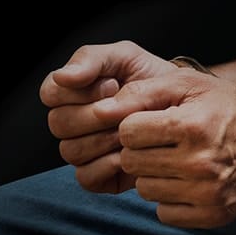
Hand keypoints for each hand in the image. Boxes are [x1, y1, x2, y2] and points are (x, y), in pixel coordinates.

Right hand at [39, 40, 177, 192]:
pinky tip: (130, 151)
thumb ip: (91, 59)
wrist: (184, 108)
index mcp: (71, 93)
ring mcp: (82, 151)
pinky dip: (109, 164)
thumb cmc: (152, 80)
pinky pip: (86, 176)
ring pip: (71, 150)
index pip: (50, 94)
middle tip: (125, 109)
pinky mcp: (97, 177)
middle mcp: (72, 123)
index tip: (112, 84)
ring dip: (105, 138)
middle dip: (95, 115)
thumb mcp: (126, 57)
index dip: (79, 91)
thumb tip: (63, 76)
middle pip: (58, 124)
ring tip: (132, 128)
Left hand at [94, 69, 235, 227]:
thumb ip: (143, 91)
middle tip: (163, 140)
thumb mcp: (189, 83)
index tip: (151, 121)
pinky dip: (169, 197)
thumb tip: (103, 109)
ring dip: (153, 173)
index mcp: (192, 126)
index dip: (135, 124)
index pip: (127, 133)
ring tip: (176, 158)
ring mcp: (209, 193)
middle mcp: (201, 163)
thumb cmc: (228, 104)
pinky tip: (186, 179)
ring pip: (144, 189)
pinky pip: (163, 213)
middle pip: (132, 162)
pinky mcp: (215, 215)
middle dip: (140, 148)